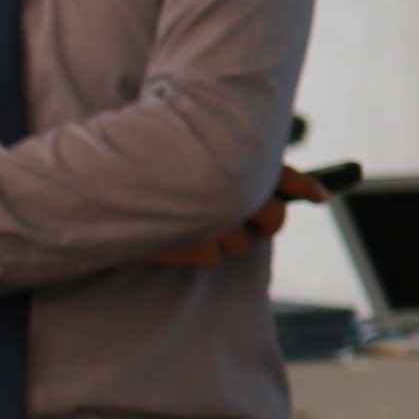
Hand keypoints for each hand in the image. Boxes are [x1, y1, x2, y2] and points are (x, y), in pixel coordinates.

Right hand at [152, 169, 322, 271]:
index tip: (321, 194)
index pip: (279, 174)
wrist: (98, 189)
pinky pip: (212, 259)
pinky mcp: (189, 246)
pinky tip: (174, 233)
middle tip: (248, 218)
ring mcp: (209, 219)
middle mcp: (223, 189)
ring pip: (241, 245)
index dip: (303, 184)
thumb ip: (255, 172)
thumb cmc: (154, 171)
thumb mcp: (198, 160)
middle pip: (273, 219)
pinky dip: (196, 250)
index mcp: (226, 160)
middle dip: (266, 221)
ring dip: (224, 237)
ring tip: (191, 217)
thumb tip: (317, 192)